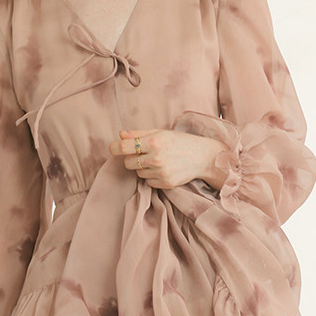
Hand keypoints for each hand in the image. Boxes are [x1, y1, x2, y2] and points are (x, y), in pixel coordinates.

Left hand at [108, 128, 227, 190]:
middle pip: (128, 163)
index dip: (115, 148)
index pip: (124, 147)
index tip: (113, 148)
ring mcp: (161, 172)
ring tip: (158, 161)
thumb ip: (139, 134)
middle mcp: (157, 157)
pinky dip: (152, 176)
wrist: (202, 157)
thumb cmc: (180, 141)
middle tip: (143, 154)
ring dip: (143, 168)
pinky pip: (148, 182)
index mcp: (154, 141)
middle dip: (132, 158)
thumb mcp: (160, 132)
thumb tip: (120, 135)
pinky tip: (164, 169)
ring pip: (138, 173)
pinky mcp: (165, 183)